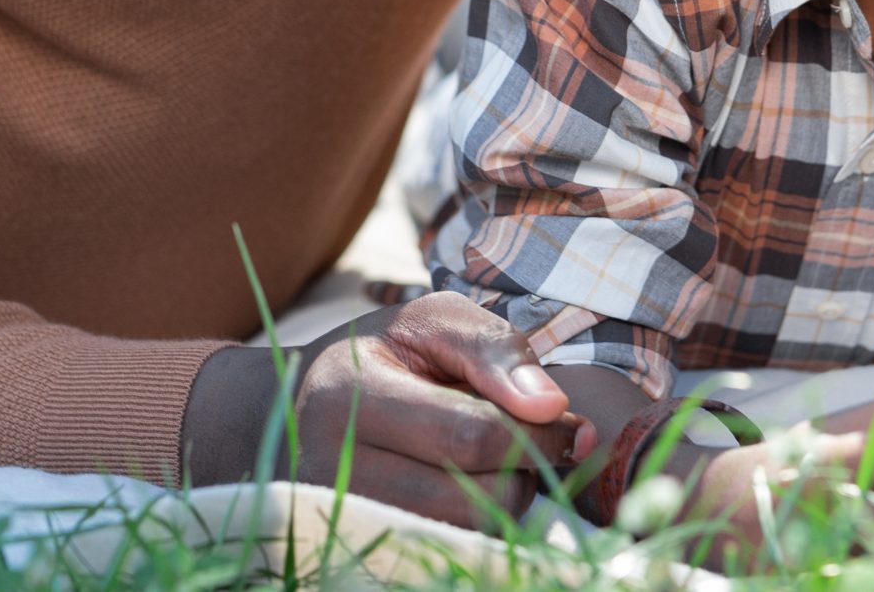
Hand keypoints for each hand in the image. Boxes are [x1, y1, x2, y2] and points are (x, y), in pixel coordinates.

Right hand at [182, 292, 595, 528]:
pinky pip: (448, 551)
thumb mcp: (432, 322)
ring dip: (504, 498)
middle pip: (473, 498)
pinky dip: (478, 523)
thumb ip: (494, 348)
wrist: (299, 409)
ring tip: (493, 460)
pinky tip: (470, 488)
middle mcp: (331, 469)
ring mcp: (340, 520)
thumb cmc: (380, 354)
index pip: (471, 436)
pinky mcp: (356, 546)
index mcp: (346, 395)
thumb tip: (552, 407)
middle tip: (530, 441)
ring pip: (466, 534)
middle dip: (524, 470)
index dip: (540, 434)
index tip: (573, 424)